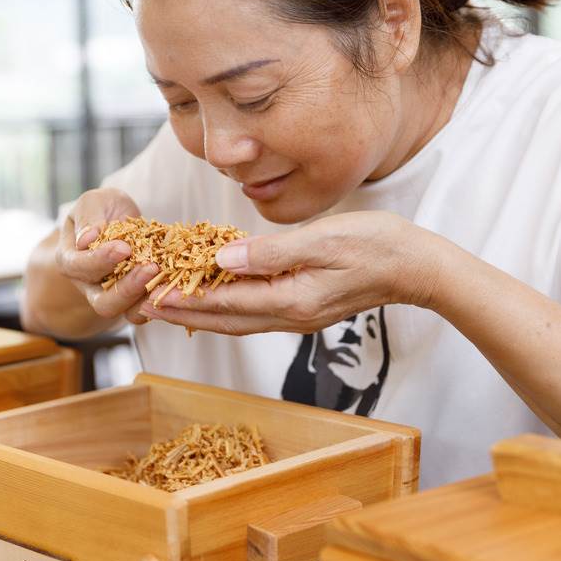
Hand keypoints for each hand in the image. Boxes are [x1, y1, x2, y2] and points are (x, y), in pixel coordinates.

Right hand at [55, 189, 160, 324]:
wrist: (120, 219)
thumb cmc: (103, 209)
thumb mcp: (94, 202)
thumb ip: (89, 217)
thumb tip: (86, 239)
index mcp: (69, 260)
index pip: (79, 267)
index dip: (101, 260)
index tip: (123, 248)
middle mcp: (88, 285)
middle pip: (103, 302)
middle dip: (127, 288)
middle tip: (150, 268)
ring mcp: (112, 296)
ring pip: (126, 312)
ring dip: (146, 298)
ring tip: (164, 277)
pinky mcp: (134, 300)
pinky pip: (145, 310)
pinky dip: (159, 301)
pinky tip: (173, 286)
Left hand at [137, 211, 446, 335]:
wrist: (419, 266)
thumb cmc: (377, 245)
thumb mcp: (323, 240)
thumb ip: (270, 252)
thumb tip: (221, 257)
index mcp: (291, 300)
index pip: (225, 301)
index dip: (183, 297)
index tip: (148, 294)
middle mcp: (291, 315)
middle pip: (224, 319)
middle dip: (181, 313)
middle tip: (141, 306)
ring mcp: (299, 315)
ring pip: (238, 319)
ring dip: (200, 312)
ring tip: (166, 305)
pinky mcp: (306, 306)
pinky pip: (255, 312)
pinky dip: (227, 307)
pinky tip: (214, 298)